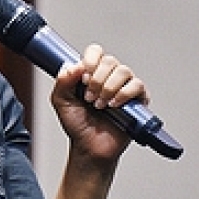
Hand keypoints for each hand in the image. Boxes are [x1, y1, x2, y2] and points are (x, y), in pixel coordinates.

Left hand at [51, 43, 148, 162]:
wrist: (89, 147)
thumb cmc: (78, 125)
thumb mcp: (61, 101)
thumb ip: (63, 81)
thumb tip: (74, 65)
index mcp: (92, 73)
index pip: (95, 52)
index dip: (90, 61)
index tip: (83, 78)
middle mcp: (110, 76)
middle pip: (110, 60)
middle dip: (97, 80)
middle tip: (89, 98)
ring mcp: (125, 87)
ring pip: (123, 71)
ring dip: (108, 88)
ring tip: (100, 105)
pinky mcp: (138, 99)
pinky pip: (137, 85)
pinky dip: (123, 94)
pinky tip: (113, 105)